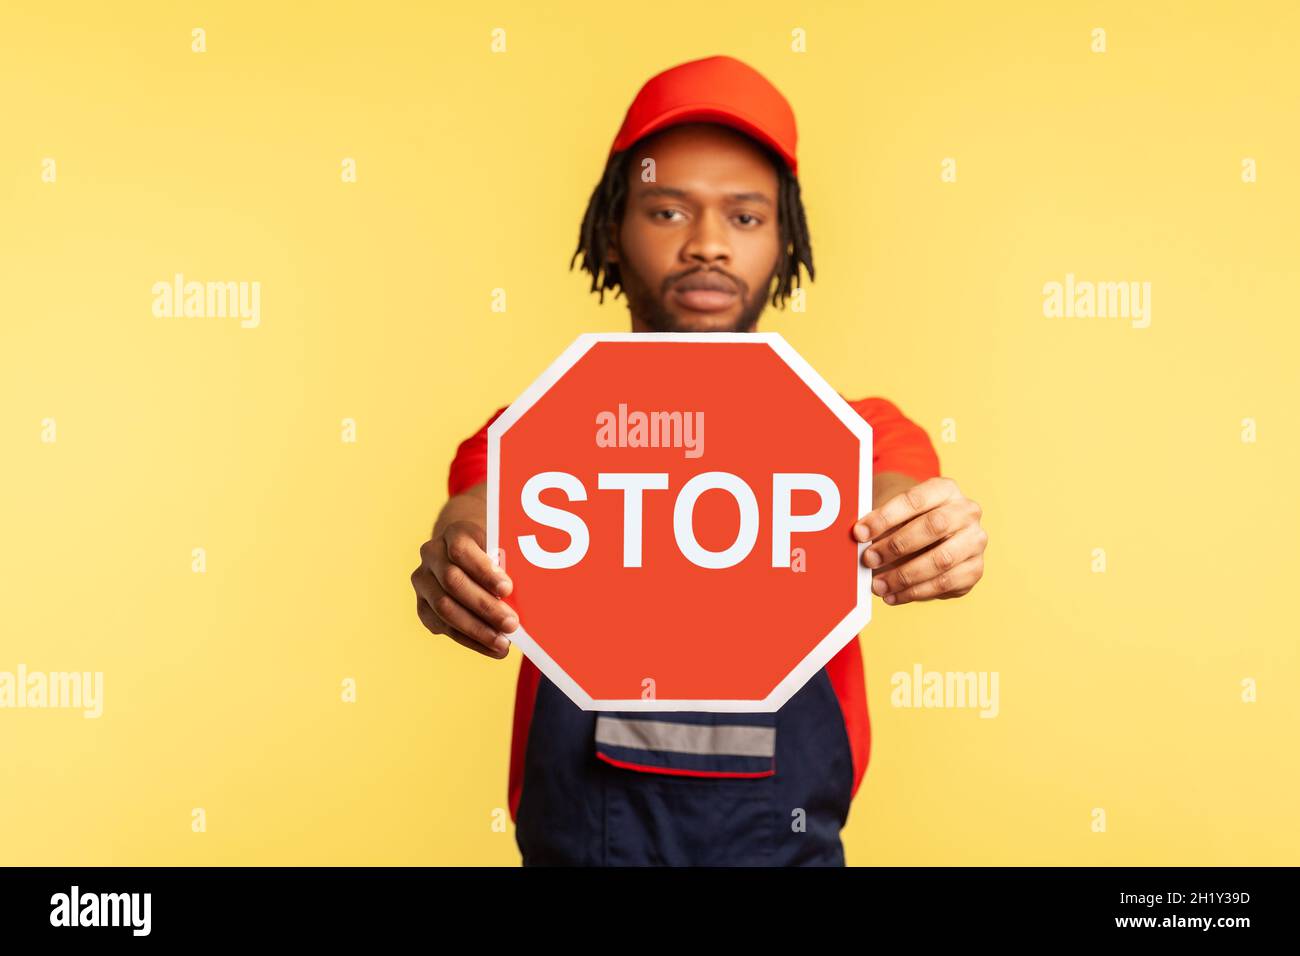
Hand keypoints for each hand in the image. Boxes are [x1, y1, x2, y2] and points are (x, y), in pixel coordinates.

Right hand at [411, 519, 518, 657]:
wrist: (463, 553)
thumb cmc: (493, 553)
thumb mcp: (502, 549)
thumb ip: (508, 568)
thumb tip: (525, 599)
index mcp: (454, 533)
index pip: (462, 551)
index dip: (484, 571)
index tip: (508, 589)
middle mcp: (432, 554)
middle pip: (452, 582)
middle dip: (484, 606)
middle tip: (512, 624)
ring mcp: (423, 580)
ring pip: (444, 608)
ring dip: (476, 629)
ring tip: (503, 643)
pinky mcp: (422, 606)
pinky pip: (442, 627)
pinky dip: (469, 640)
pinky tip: (490, 648)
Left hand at [852, 476, 986, 605]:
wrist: (933, 536)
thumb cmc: (908, 522)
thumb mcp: (896, 515)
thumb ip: (880, 525)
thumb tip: (856, 543)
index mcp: (946, 489)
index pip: (915, 499)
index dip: (885, 517)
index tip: (860, 532)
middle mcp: (967, 512)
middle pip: (934, 527)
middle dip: (896, 546)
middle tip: (868, 559)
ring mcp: (975, 541)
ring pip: (942, 560)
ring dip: (904, 576)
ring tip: (878, 585)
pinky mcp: (975, 569)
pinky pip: (946, 584)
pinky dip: (916, 593)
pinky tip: (894, 596)